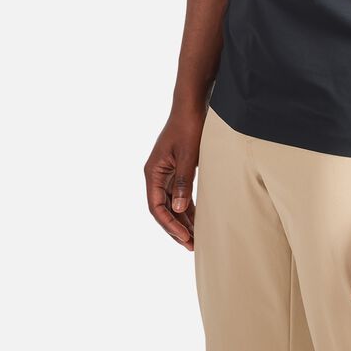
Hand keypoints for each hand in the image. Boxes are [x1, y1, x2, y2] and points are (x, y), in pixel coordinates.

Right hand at [144, 106, 204, 251]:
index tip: (184, 238)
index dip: (169, 225)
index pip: (156, 207)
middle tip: (192, 246)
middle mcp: (156, 175)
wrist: (191, 105)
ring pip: (171, 204)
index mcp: (153, 172)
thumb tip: (180, 210)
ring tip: (196, 238)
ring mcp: (165, 172)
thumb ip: (182, 182)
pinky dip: (187, 207)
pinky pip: (178, 194)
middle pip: (163, 209)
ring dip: (182, 220)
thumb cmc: (188, 127)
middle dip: (176, 228)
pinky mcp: (176, 169)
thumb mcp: (186, 156)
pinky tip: (197, 219)